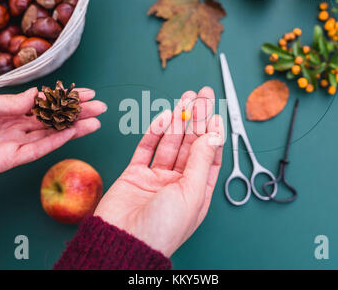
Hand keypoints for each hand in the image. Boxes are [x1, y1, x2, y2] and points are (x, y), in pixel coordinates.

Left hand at [0, 88, 106, 183]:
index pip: (43, 101)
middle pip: (53, 117)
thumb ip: (9, 102)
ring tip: (96, 121)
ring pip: (52, 133)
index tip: (84, 93)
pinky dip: (59, 141)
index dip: (64, 97)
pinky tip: (74, 133)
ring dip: (74, 126)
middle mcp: (15, 123)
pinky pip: (41, 148)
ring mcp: (16, 141)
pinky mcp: (13, 158)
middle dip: (77, 111)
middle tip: (99, 106)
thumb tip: (37, 96)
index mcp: (7, 107)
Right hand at [95, 87, 224, 256]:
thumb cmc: (162, 228)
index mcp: (196, 192)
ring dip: (178, 121)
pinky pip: (147, 149)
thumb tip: (213, 135)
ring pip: (170, 143)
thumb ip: (200, 161)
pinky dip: (155, 132)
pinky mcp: (134, 174)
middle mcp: (177, 183)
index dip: (212, 134)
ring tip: (185, 99)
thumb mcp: (190, 192)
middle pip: (190, 145)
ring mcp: (156, 178)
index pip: (209, 156)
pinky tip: (165, 117)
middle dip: (196, 119)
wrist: (123, 241)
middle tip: (201, 95)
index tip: (215, 112)